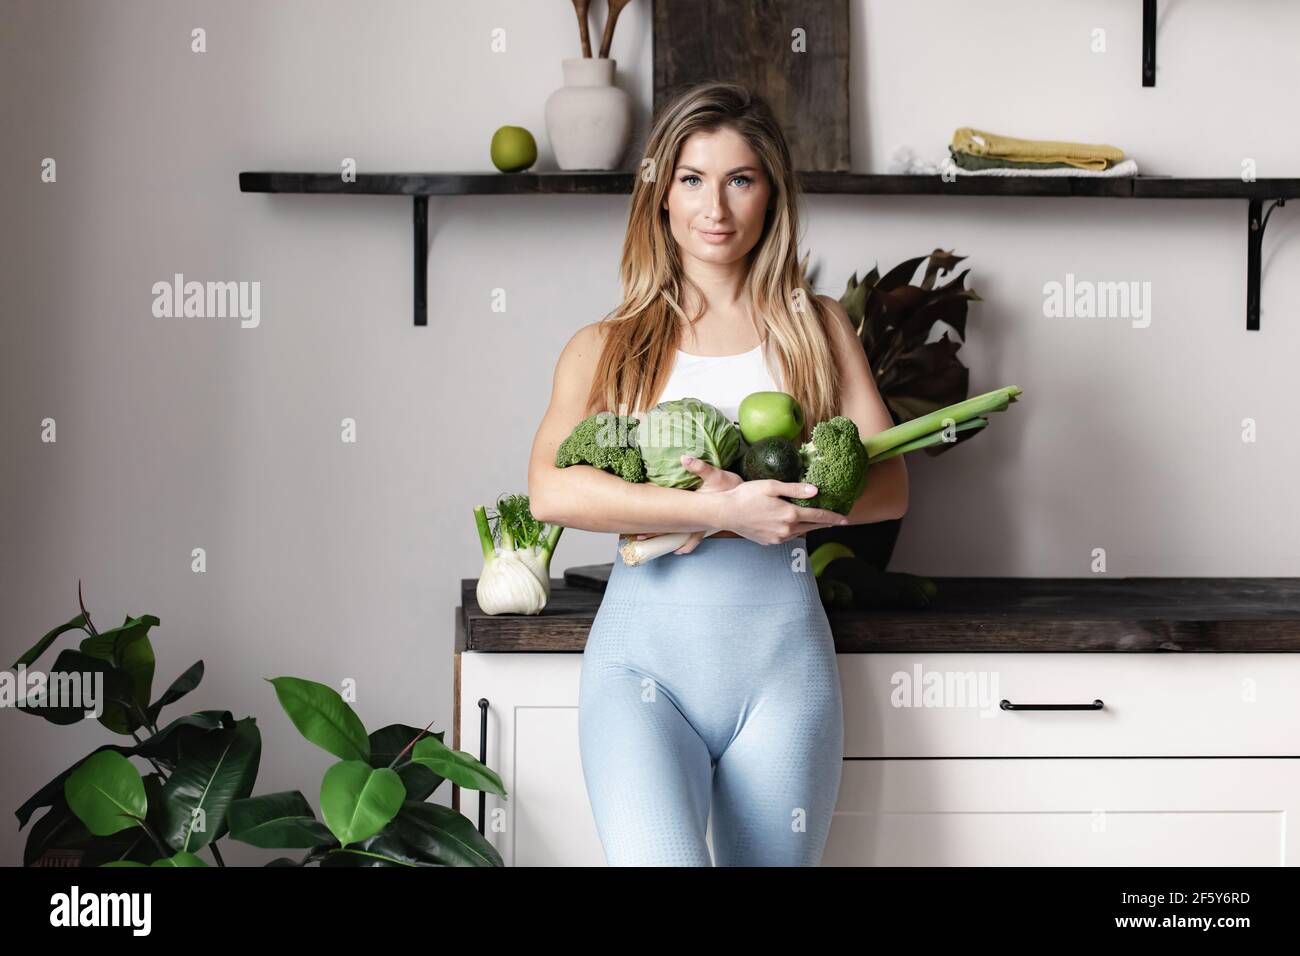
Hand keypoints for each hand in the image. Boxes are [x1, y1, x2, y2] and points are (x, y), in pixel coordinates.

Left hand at [623, 455, 741, 554]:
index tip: (639, 529)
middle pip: (673, 533)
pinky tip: (668, 532)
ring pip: (678, 534)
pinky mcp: (701, 521)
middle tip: (637, 537)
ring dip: (665, 536)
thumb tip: (684, 458)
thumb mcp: (716, 475)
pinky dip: (677, 534)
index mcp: (697, 515)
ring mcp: (699, 523)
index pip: (673, 523)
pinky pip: (687, 531)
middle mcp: (696, 523)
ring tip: (646, 537)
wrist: (747, 498)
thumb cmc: (731, 488)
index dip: (656, 527)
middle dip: (656, 535)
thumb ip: (700, 467)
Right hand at [714, 477, 849, 545]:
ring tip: (819, 522)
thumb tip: (815, 491)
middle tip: (838, 521)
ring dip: (811, 527)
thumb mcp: (771, 487)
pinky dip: (796, 530)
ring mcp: (778, 538)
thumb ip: (795, 489)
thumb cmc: (746, 496)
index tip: (846, 520)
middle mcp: (786, 530)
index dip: (834, 517)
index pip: (818, 516)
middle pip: (812, 527)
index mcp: (789, 515)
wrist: (725, 512)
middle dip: (826, 523)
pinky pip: (789, 536)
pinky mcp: (769, 541)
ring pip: (801, 533)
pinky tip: (796, 525)